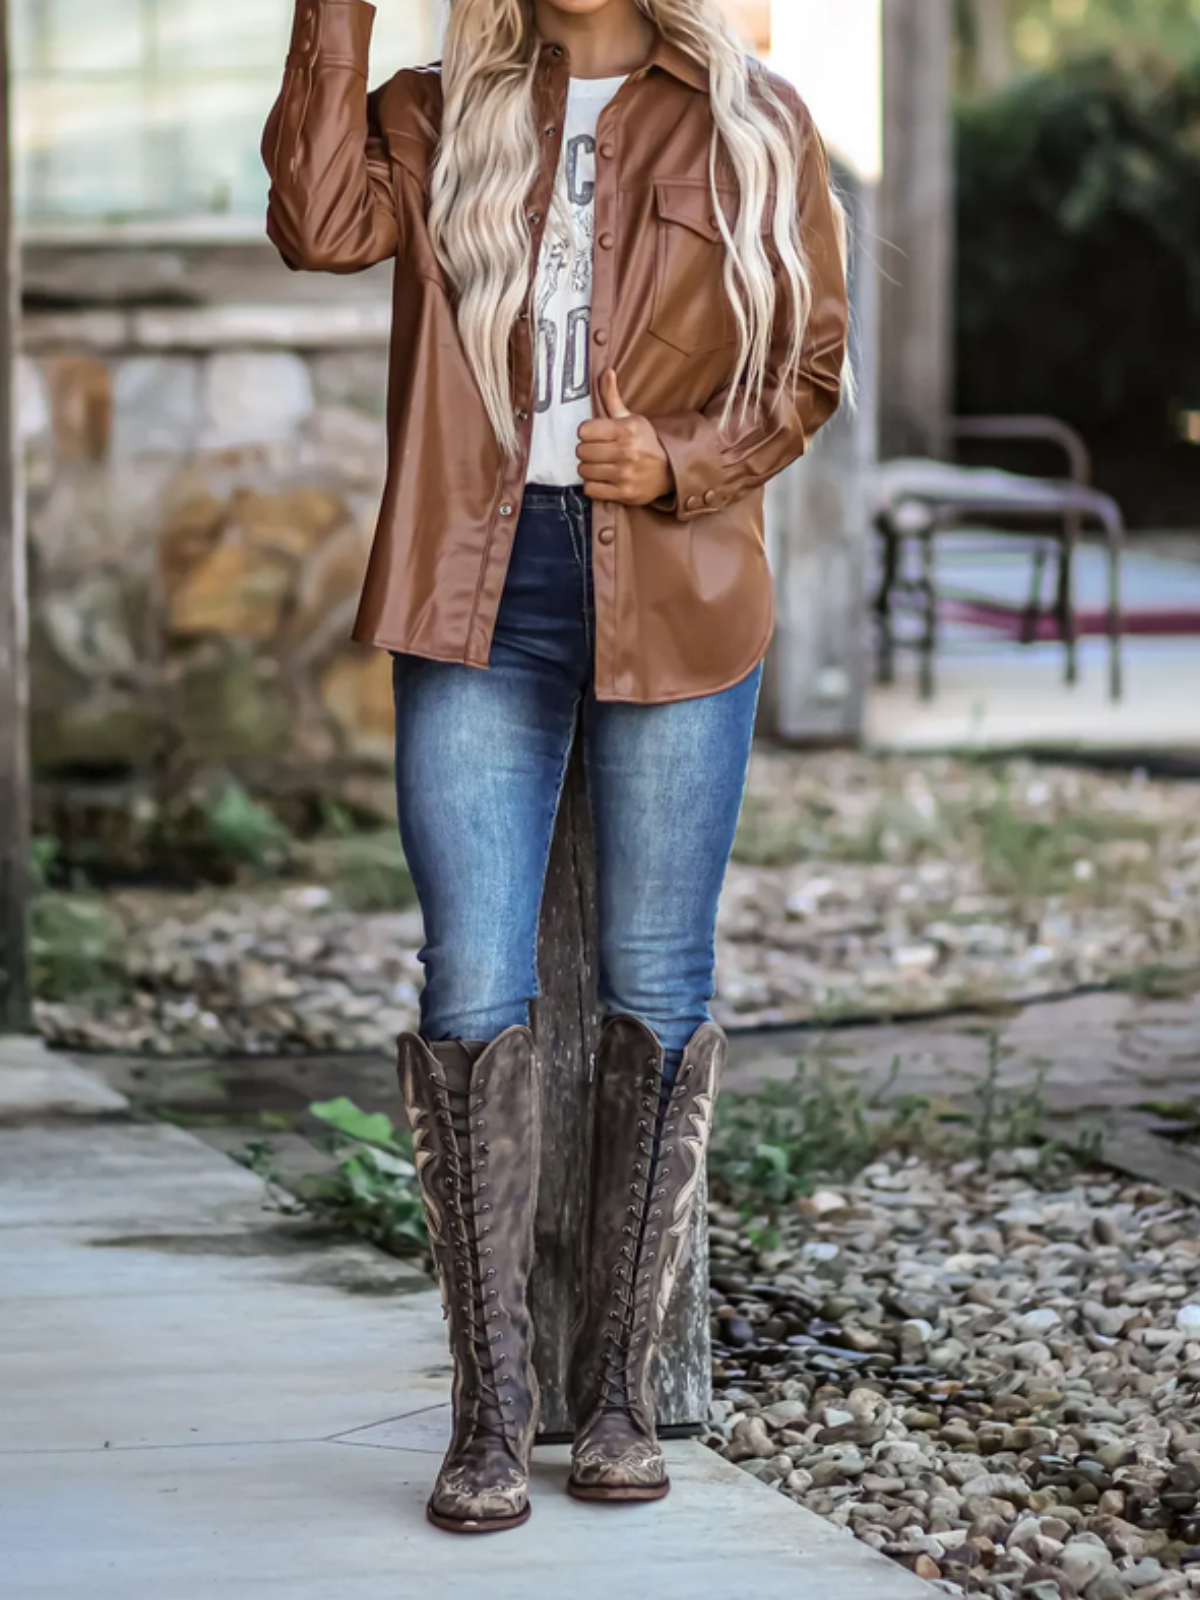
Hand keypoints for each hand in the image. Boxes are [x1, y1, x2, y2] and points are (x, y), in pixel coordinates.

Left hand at [577, 370, 674, 505]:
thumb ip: (612, 397)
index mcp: (626, 430)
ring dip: (589, 469)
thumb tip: (606, 372)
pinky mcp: (623, 493)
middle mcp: (626, 452)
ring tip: (600, 465)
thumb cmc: (645, 441)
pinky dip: (593, 486)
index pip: (584, 430)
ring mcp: (625, 474)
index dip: (586, 433)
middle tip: (596, 452)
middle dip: (586, 451)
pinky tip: (602, 479)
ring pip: (584, 471)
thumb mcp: (631, 418)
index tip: (594, 435)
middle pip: (582, 451)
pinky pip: (591, 490)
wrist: (669, 470)